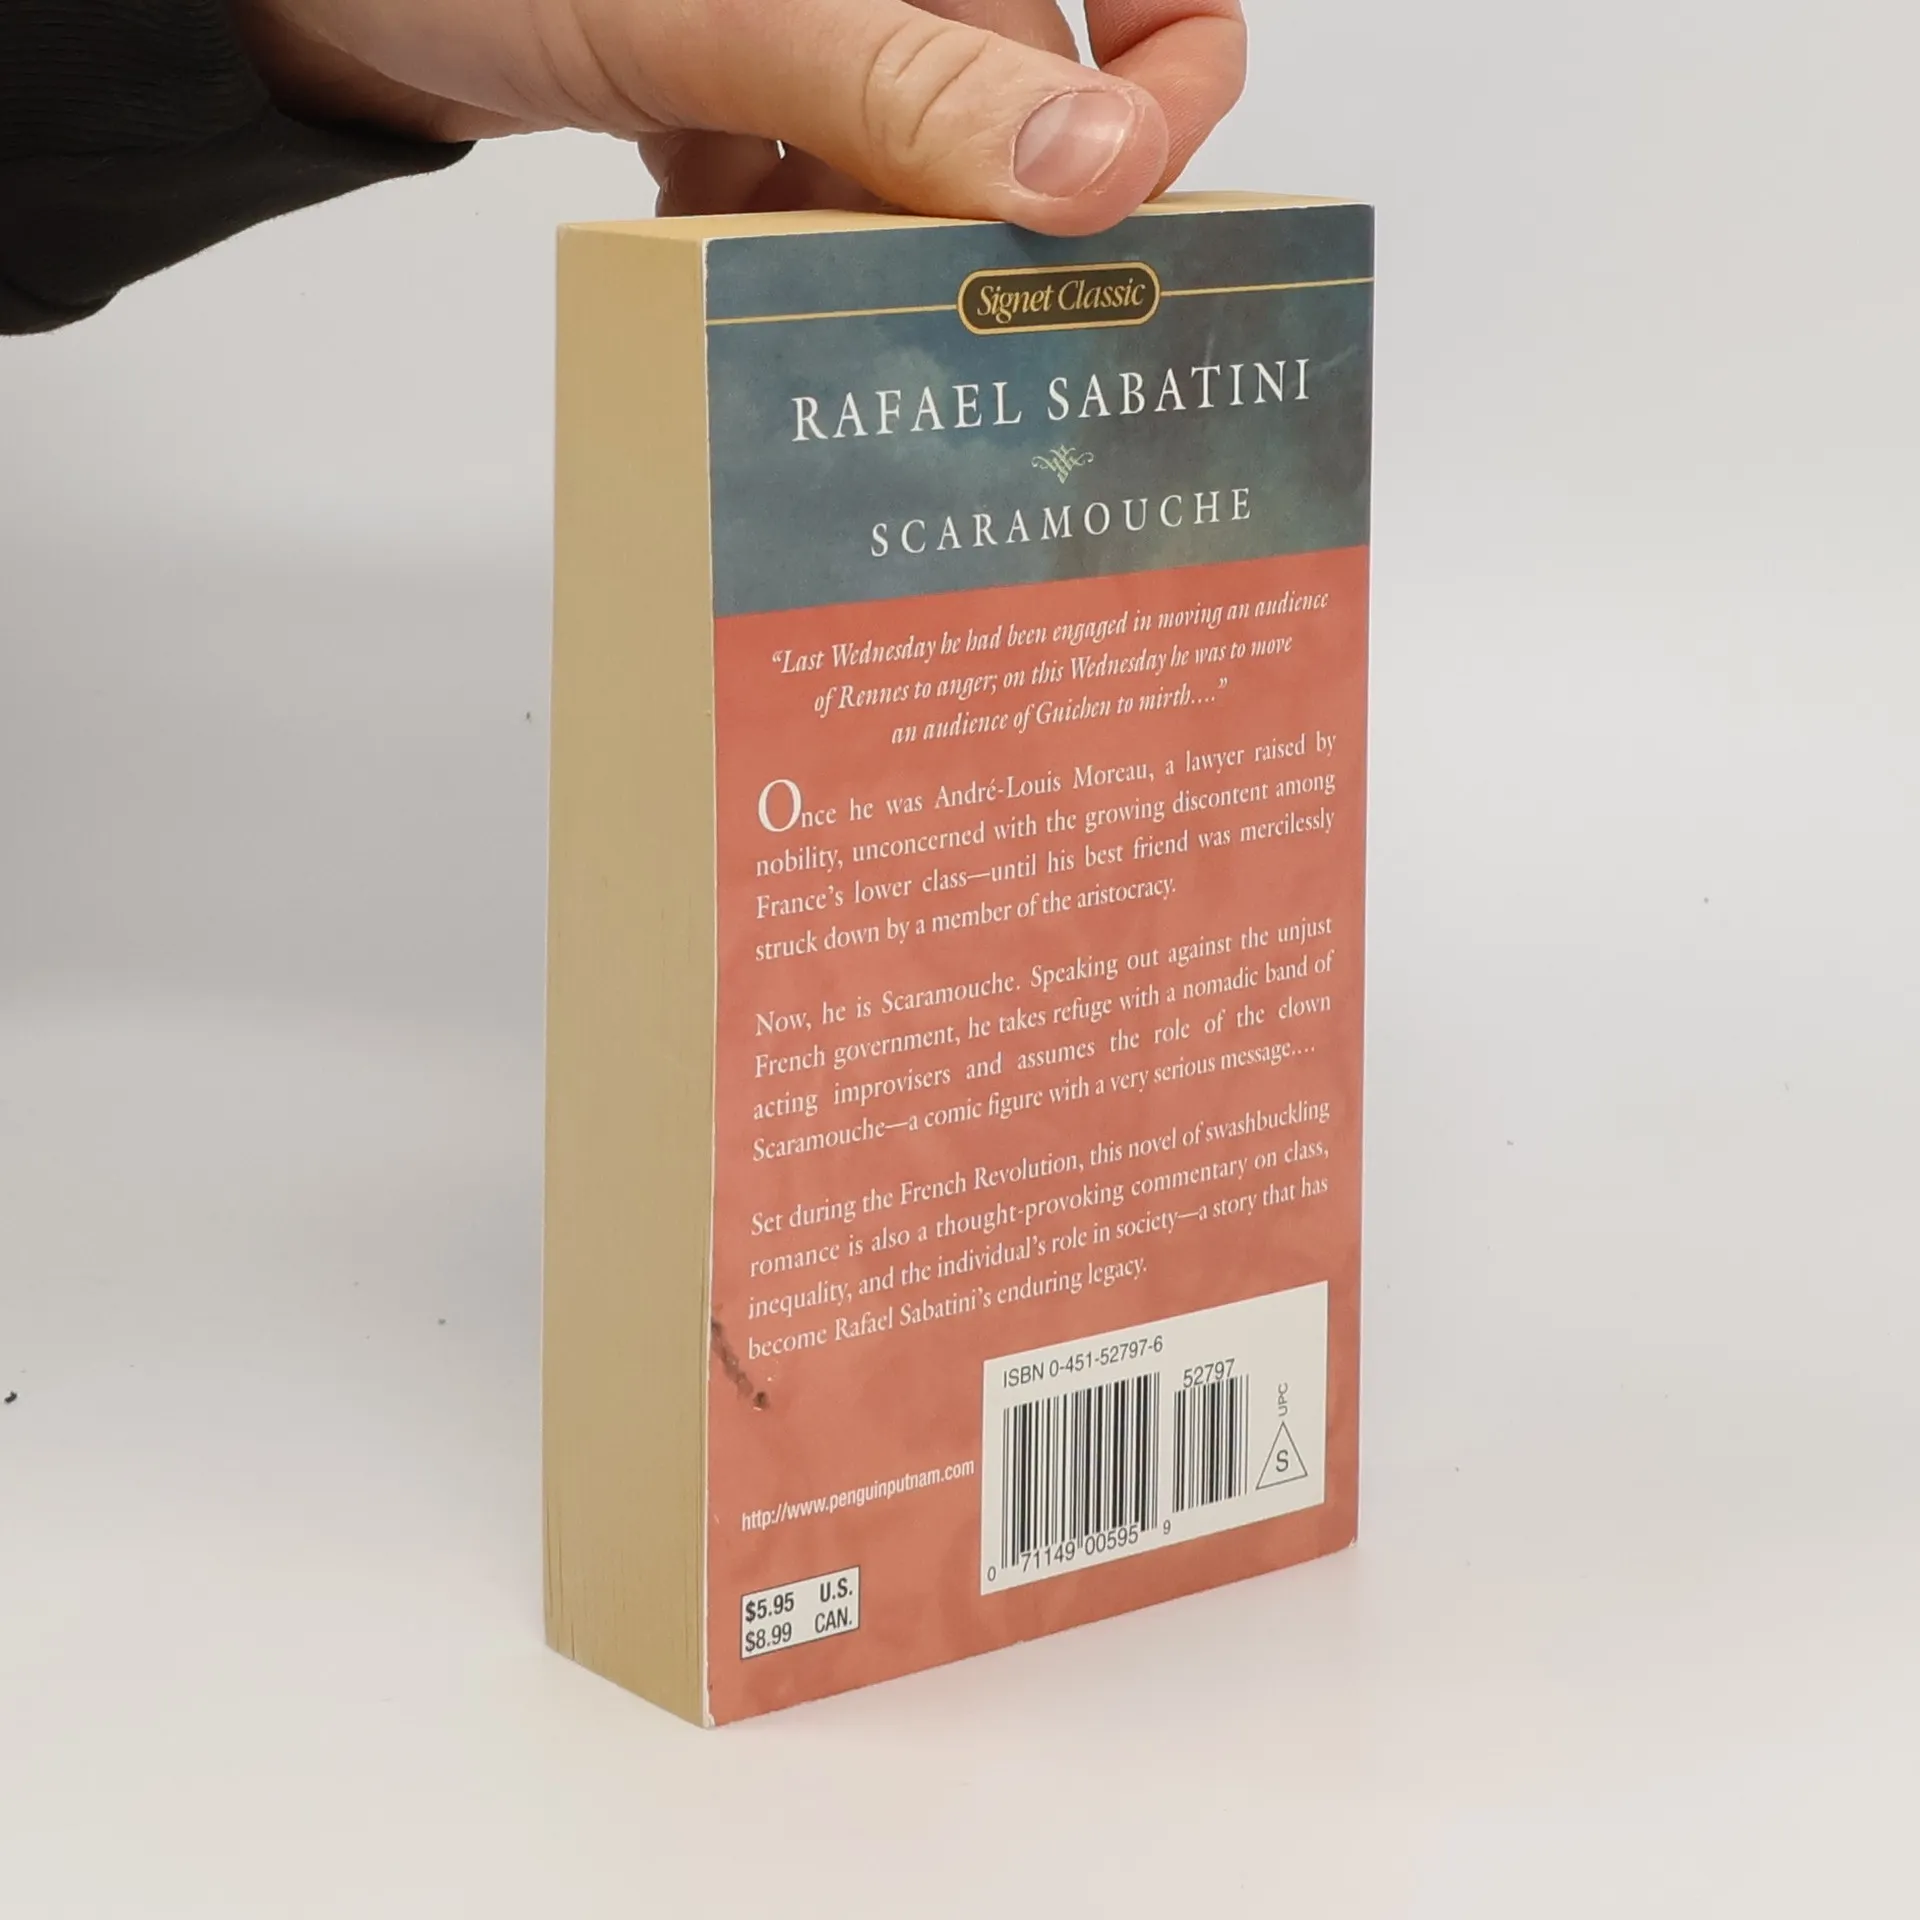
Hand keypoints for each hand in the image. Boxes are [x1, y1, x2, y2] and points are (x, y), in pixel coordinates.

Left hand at [227, 0, 1245, 235]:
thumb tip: (1109, 171)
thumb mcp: (720, 9)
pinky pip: (813, 172)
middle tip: (943, 322)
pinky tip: (709, 239)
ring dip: (866, 242)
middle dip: (981, 216)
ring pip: (914, 159)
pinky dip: (775, 227)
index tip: (1127, 209)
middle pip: (1025, 100)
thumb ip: (910, 81)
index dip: (1176, 83)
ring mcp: (812, 15)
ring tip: (789, 286)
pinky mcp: (736, 70)